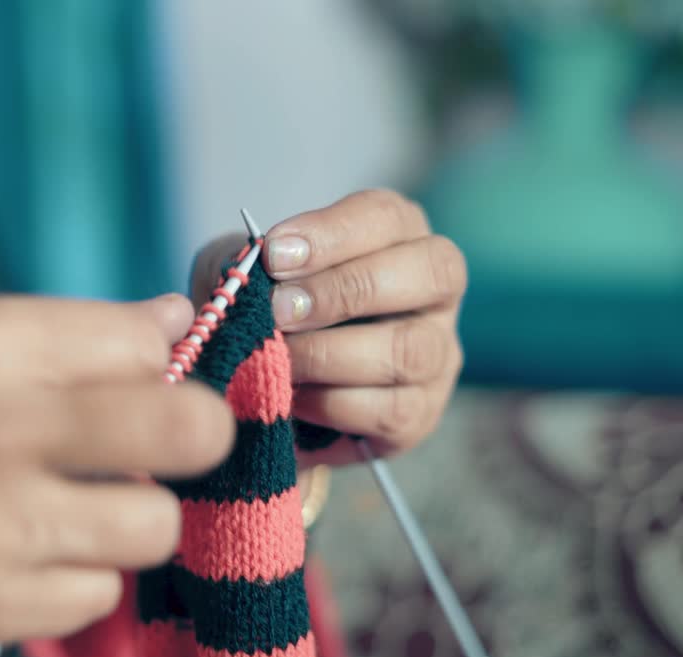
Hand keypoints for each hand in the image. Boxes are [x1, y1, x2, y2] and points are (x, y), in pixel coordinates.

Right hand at [0, 294, 234, 656]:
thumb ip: (72, 332)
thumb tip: (177, 320)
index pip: (143, 343)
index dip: (154, 364)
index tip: (135, 382)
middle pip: (187, 430)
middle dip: (195, 435)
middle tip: (166, 444)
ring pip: (156, 526)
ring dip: (132, 518)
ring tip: (80, 506)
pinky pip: (101, 595)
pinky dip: (80, 577)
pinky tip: (30, 554)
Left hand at [192, 189, 465, 464]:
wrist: (263, 381)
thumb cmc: (266, 310)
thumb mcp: (247, 276)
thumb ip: (245, 266)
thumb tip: (246, 272)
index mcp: (397, 236)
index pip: (387, 217)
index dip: (332, 234)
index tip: (273, 255)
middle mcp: (435, 290)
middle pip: (430, 273)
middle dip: (344, 291)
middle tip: (279, 310)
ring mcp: (437, 353)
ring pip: (411, 349)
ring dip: (331, 354)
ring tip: (278, 357)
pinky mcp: (420, 413)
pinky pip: (391, 410)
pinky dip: (332, 404)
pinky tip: (292, 398)